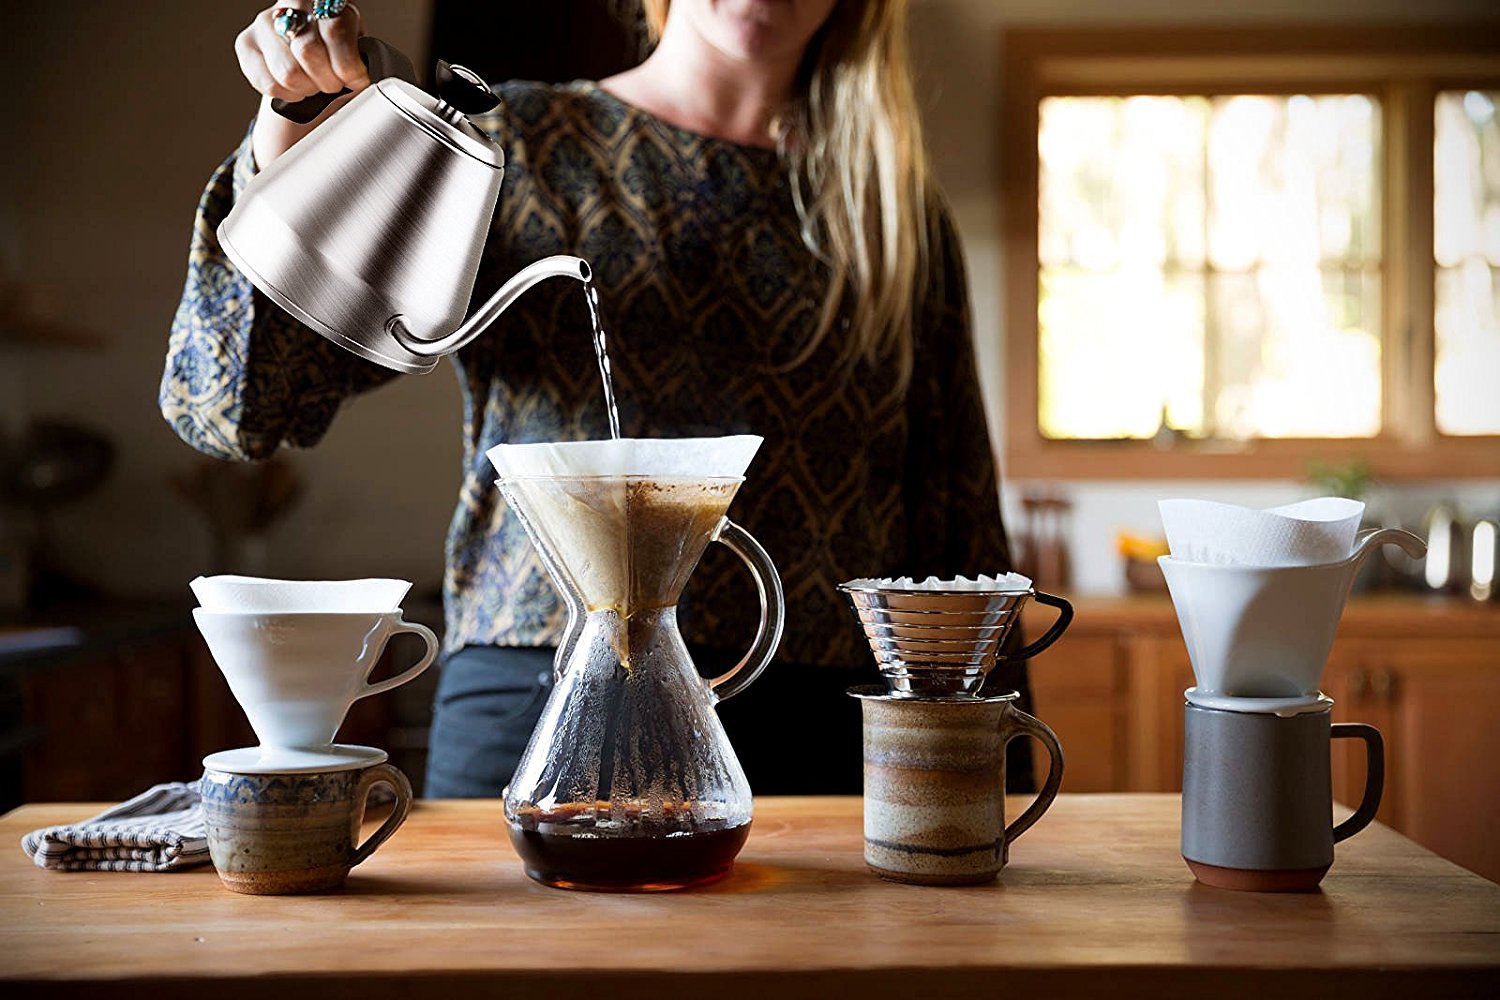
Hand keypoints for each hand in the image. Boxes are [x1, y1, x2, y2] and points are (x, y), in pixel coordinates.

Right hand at [234, 2, 367, 100]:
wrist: (311, 59)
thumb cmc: (339, 54)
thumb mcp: (359, 49)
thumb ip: (364, 56)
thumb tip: (365, 79)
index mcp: (327, 0)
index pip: (335, 31)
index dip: (349, 66)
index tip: (356, 80)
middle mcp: (292, 4)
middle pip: (308, 52)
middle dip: (329, 81)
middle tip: (334, 84)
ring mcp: (265, 22)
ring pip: (288, 73)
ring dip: (308, 89)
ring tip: (315, 84)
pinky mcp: (246, 43)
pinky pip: (269, 84)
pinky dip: (289, 95)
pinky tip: (298, 87)